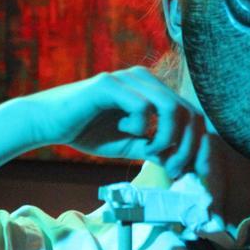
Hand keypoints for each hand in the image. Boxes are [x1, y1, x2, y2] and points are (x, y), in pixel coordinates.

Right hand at [20, 66, 209, 177]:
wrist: (49, 123)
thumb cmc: (89, 131)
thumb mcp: (131, 145)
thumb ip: (157, 149)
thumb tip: (185, 164)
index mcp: (154, 91)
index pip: (192, 114)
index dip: (201, 144)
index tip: (199, 171)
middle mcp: (146, 79)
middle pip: (188, 111)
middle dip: (188, 146)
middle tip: (174, 169)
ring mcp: (128, 78)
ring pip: (170, 107)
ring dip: (167, 137)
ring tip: (151, 152)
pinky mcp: (109, 84)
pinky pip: (141, 106)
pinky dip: (139, 126)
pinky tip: (124, 131)